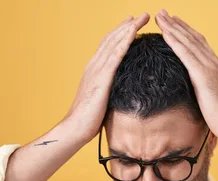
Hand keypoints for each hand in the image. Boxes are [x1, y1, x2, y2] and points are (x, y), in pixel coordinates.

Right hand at [63, 13, 149, 141]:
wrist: (76, 127)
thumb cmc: (88, 120)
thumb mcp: (101, 101)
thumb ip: (109, 93)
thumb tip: (120, 95)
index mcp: (93, 71)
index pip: (107, 47)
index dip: (119, 34)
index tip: (131, 24)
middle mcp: (94, 66)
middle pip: (112, 39)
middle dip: (127, 25)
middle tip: (140, 15)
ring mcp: (97, 70)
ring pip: (115, 42)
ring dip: (129, 28)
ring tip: (142, 18)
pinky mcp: (102, 77)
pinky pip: (116, 54)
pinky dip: (125, 40)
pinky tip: (134, 32)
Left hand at [155, 9, 217, 140]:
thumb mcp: (209, 96)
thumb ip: (201, 87)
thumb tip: (192, 87)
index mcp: (215, 66)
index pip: (198, 43)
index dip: (185, 31)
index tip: (173, 22)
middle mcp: (213, 62)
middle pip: (192, 37)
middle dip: (176, 24)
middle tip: (162, 13)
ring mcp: (209, 67)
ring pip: (188, 41)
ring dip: (172, 28)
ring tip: (160, 17)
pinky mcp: (203, 75)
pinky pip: (186, 54)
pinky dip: (175, 41)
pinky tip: (165, 33)